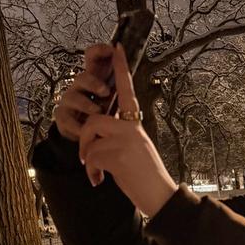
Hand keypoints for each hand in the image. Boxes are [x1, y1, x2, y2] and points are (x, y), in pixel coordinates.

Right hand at [54, 44, 113, 140]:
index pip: (93, 58)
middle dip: (93, 82)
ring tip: (98, 112)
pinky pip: (66, 118)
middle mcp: (81, 88)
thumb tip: (128, 65)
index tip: (112, 49)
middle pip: (82, 77)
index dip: (100, 51)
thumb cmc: (106, 116)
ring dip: (86, 104)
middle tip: (105, 91)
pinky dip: (77, 125)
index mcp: (96, 79)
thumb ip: (121, 84)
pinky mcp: (63, 117)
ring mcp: (70, 102)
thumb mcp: (116, 100)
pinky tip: (85, 131)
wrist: (91, 140)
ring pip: (72, 96)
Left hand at [78, 43, 177, 217]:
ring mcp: (126, 140)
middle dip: (85, 139)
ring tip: (97, 172)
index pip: (127, 91)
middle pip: (95, 119)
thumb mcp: (135, 150)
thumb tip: (99, 138)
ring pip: (91, 135)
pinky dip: (92, 171)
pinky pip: (92, 156)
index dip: (121, 69)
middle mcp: (132, 128)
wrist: (160, 196)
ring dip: (88, 156)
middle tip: (88, 159)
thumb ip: (121, 137)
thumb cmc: (146, 177)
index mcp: (135, 125)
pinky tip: (100, 180)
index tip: (117, 47)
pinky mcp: (119, 155)